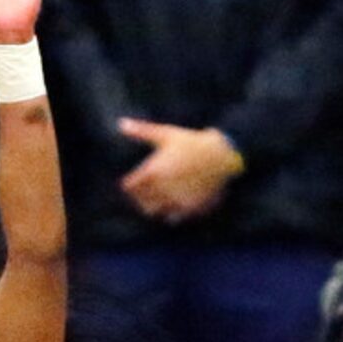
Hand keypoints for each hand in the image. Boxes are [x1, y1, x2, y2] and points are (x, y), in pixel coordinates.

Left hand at [118, 122, 242, 222]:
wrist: (221, 153)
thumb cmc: (192, 141)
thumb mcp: (166, 134)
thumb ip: (142, 131)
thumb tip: (121, 124)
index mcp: (153, 170)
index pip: (129, 187)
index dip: (129, 184)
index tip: (132, 181)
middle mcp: (162, 188)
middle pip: (140, 202)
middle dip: (139, 197)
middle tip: (144, 191)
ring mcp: (176, 200)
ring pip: (154, 212)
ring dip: (153, 206)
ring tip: (158, 197)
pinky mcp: (189, 208)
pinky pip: (172, 218)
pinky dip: (170, 213)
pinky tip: (174, 203)